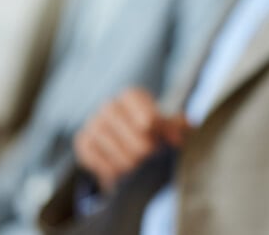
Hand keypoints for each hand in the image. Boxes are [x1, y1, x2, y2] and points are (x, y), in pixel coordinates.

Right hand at [73, 89, 189, 191]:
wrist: (127, 147)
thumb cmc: (152, 134)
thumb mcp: (167, 127)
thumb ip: (177, 126)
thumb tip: (185, 129)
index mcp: (130, 96)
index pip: (133, 97)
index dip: (144, 112)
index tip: (153, 127)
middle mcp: (109, 106)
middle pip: (122, 123)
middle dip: (140, 143)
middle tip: (150, 153)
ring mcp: (93, 124)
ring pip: (110, 145)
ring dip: (128, 160)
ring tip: (138, 164)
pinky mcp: (83, 142)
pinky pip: (95, 158)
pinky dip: (110, 168)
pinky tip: (121, 170)